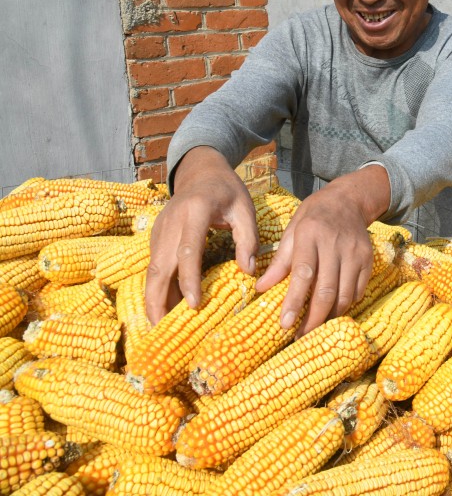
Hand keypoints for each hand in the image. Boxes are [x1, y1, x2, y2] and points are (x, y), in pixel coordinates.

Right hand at [146, 147, 258, 325]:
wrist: (201, 172)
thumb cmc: (227, 191)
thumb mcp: (245, 209)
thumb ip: (248, 239)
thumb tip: (248, 272)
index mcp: (194, 212)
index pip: (188, 251)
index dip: (189, 280)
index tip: (194, 305)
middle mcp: (170, 223)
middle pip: (160, 266)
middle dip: (159, 299)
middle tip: (164, 329)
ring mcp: (159, 231)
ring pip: (152, 270)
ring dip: (153, 298)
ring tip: (159, 327)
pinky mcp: (156, 238)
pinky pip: (155, 267)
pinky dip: (157, 289)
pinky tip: (165, 309)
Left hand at [256, 165, 389, 336]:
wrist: (348, 200)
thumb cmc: (313, 216)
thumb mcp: (292, 230)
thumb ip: (280, 260)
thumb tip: (261, 288)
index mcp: (310, 235)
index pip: (303, 273)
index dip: (295, 301)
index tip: (286, 324)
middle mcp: (335, 244)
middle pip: (326, 290)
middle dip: (313, 318)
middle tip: (300, 336)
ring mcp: (355, 252)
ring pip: (345, 295)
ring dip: (330, 316)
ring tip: (316, 327)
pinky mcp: (368, 259)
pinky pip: (358, 290)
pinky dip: (345, 304)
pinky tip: (334, 310)